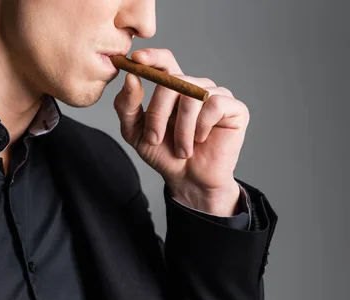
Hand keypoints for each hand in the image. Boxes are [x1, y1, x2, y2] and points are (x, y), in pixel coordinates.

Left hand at [113, 48, 249, 215]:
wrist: (188, 180)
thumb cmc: (164, 154)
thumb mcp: (135, 132)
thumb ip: (127, 106)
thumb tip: (131, 78)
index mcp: (173, 88)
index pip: (164, 61)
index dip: (152, 57)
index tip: (135, 59)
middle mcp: (195, 86)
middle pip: (171, 82)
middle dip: (157, 114)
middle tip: (154, 139)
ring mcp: (217, 95)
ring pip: (191, 97)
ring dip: (180, 129)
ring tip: (181, 149)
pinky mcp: (235, 108)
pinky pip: (214, 105)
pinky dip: (202, 127)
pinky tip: (201, 140)